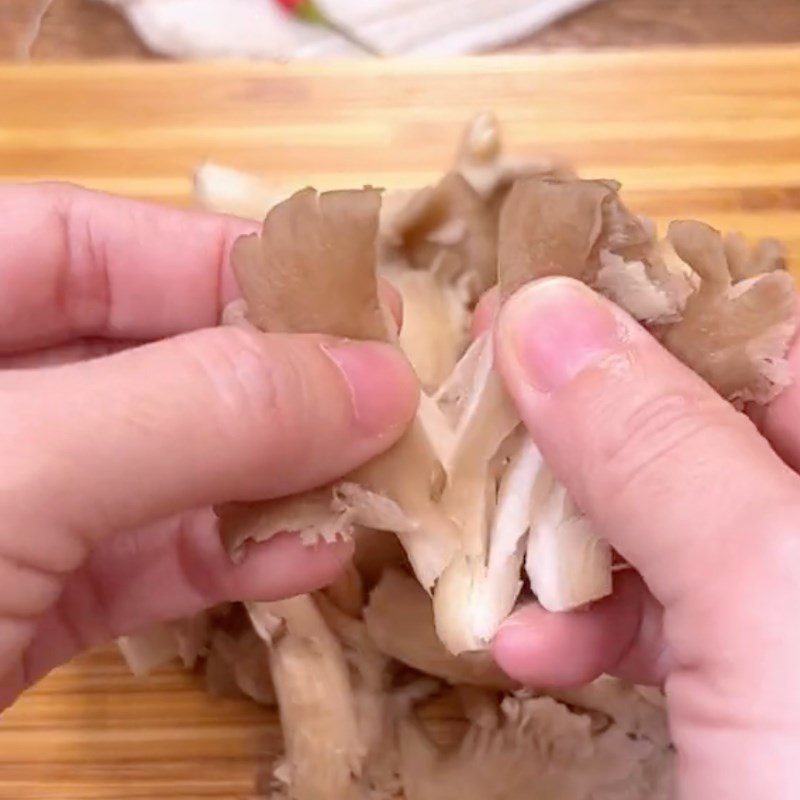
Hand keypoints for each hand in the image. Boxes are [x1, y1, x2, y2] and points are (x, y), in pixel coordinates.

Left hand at [0, 184, 417, 708]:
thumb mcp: (10, 469)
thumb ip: (197, 409)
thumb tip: (375, 379)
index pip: (94, 241)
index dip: (232, 262)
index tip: (358, 304)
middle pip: (151, 356)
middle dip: (276, 381)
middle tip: (391, 404)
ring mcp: (6, 508)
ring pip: (170, 464)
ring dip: (279, 479)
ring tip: (374, 487)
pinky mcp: (30, 607)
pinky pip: (155, 559)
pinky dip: (238, 559)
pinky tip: (311, 561)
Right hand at [491, 277, 799, 797]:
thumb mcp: (770, 603)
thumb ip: (660, 448)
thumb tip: (537, 312)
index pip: (769, 341)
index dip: (644, 317)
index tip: (524, 308)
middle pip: (696, 431)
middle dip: (579, 437)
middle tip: (477, 419)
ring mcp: (781, 612)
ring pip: (657, 524)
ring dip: (563, 545)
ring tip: (495, 575)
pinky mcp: (740, 682)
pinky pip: (648, 614)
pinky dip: (578, 625)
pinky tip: (525, 654)